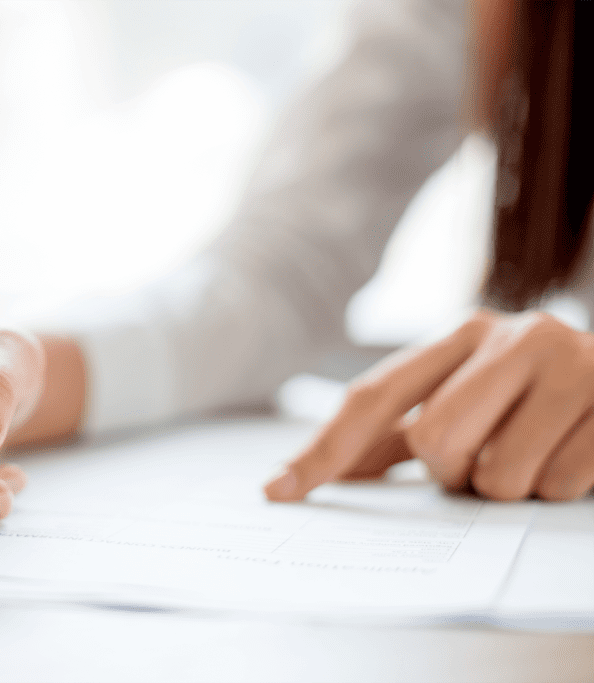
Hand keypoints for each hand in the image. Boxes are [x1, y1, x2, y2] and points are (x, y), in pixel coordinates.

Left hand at [265, 309, 593, 501]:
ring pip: (497, 475)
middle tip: (484, 462)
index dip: (325, 448)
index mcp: (462, 333)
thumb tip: (317, 474)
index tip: (279, 490)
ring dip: (508, 487)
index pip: (374, 397)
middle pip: (433, 441)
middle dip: (454, 473)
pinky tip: (574, 454)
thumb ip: (398, 433)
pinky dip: (558, 488)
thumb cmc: (539, 398)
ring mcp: (571, 364)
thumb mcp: (471, 398)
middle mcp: (512, 335)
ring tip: (535, 454)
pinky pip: (558, 484)